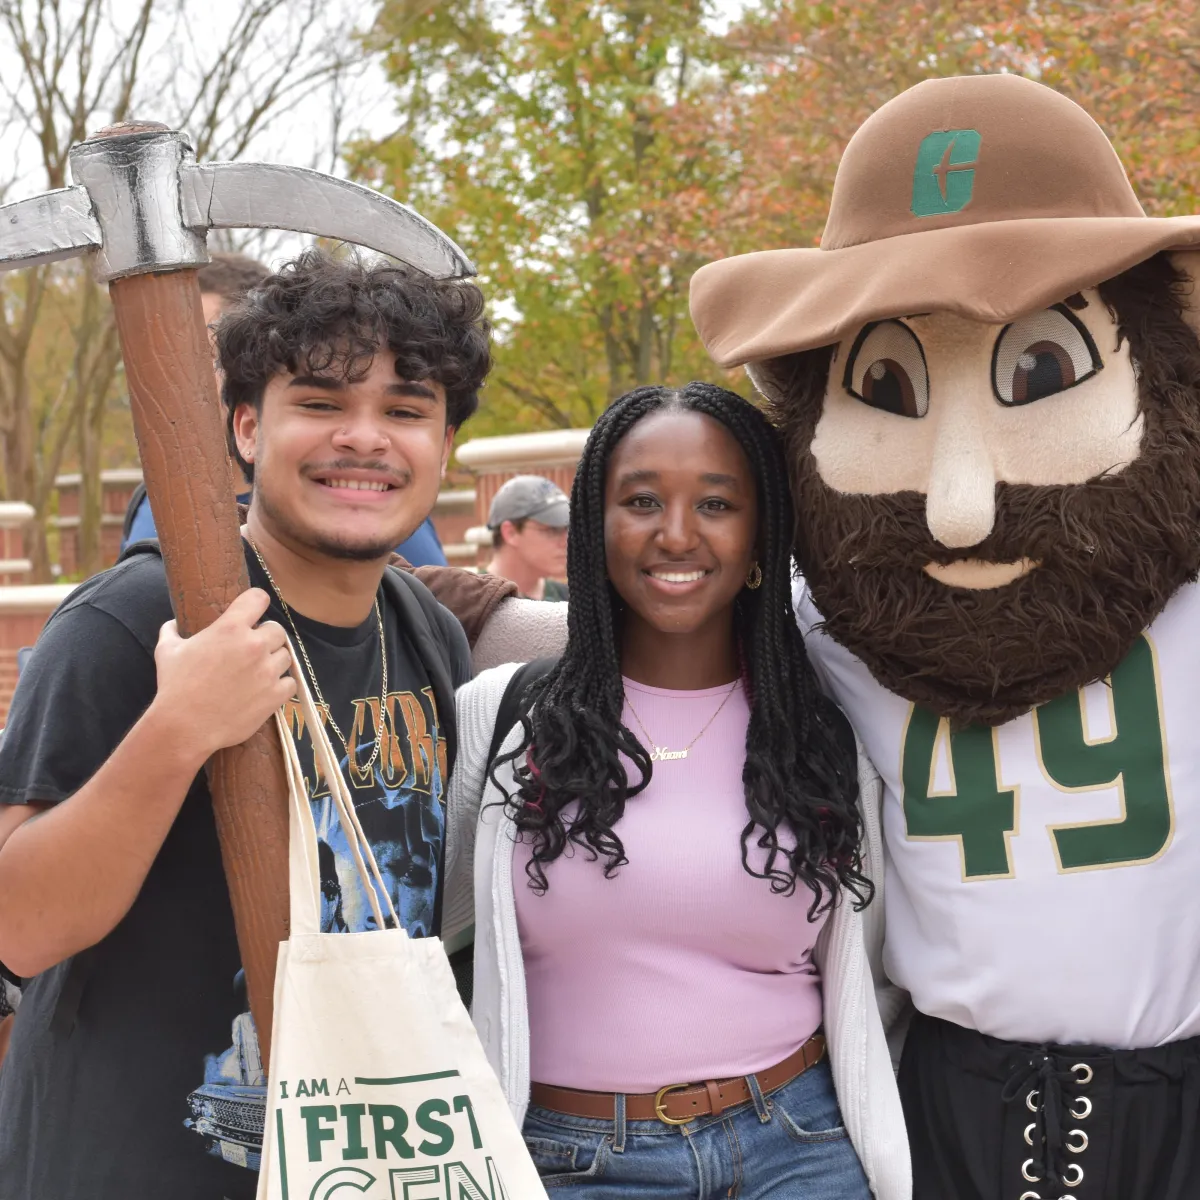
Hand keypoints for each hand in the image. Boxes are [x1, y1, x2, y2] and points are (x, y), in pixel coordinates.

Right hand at [151, 588, 296, 764]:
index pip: (258, 598)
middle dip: (267, 637)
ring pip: (286, 655)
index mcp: (230, 628)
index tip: (254, 611)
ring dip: (275, 661)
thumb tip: (172, 623)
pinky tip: (267, 689)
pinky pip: (290, 683)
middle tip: (253, 649)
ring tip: (259, 671)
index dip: (256, 602)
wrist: (185, 726)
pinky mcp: (275, 694)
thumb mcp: (167, 652)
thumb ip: (172, 631)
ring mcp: (267, 670)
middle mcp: (254, 645)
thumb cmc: (175, 686)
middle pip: (277, 629)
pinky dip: (281, 685)